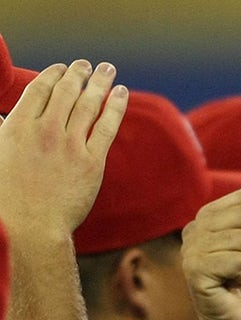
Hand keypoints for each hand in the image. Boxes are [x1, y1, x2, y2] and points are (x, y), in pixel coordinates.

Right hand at [0, 60, 126, 239]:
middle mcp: (45, 131)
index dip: (53, 74)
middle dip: (78, 73)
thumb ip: (3, 131)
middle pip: (66, 92)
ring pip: (88, 104)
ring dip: (99, 82)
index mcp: (17, 127)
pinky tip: (121, 93)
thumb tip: (4, 118)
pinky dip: (115, 106)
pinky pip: (106, 127)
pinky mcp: (92, 163)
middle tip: (88, 64)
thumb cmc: (7, 196)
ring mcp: (70, 146)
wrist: (30, 226)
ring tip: (108, 69)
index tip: (62, 67)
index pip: (39, 89)